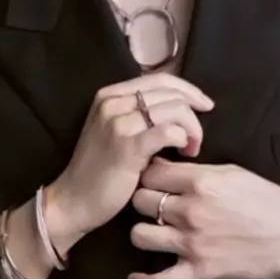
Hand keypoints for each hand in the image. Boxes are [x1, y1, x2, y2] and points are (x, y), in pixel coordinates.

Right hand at [47, 74, 213, 240]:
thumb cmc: (99, 169)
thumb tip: (179, 103)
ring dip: (192, 129)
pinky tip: (183, 152)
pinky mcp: (127, 145)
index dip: (188, 89)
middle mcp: (113, 102)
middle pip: (170, 91)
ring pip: (174, 109)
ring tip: (191, 149)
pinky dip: (183, 139)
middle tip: (198, 137)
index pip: (160, 78)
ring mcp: (118, 122)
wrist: (74, 200)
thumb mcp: (114, 129)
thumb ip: (139, 113)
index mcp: (110, 94)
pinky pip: (169, 131)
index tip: (205, 105)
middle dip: (194, 111)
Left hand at [128, 158, 279, 278]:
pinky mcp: (200, 271)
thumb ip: (195, 170)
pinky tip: (135, 277)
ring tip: (154, 230)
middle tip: (153, 202)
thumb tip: (161, 165)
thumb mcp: (230, 171)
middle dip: (143, 199)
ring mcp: (193, 243)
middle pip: (141, 200)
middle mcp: (190, 211)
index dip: (148, 173)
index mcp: (200, 181)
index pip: (151, 173)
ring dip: (143, 231)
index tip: (152, 178)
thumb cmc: (266, 197)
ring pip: (140, 235)